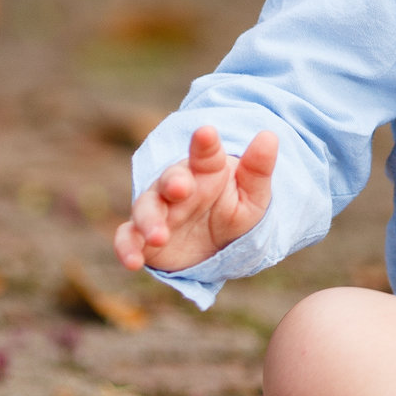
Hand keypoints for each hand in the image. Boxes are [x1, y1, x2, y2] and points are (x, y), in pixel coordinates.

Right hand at [114, 126, 279, 272]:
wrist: (219, 244)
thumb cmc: (235, 209)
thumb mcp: (253, 195)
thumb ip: (258, 169)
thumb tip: (269, 136)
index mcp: (206, 169)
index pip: (205, 152)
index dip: (205, 143)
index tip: (207, 133)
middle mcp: (177, 185)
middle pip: (169, 179)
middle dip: (173, 182)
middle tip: (180, 188)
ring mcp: (158, 209)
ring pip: (146, 208)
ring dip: (149, 220)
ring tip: (159, 236)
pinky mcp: (142, 235)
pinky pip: (127, 237)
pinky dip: (126, 248)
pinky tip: (133, 262)